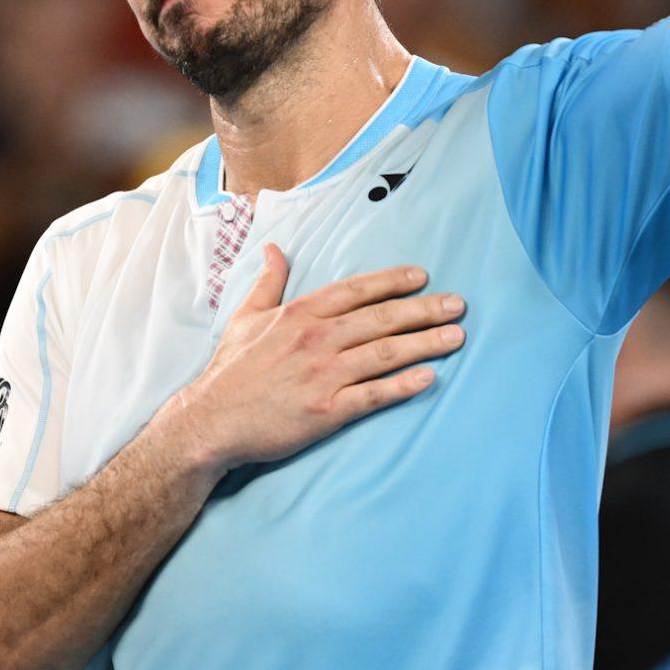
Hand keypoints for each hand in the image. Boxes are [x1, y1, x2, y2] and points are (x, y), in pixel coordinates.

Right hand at [171, 244, 466, 470]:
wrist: (211, 422)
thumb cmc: (231, 370)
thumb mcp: (245, 317)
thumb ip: (268, 282)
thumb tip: (275, 248)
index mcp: (300, 314)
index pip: (355, 290)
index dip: (391, 281)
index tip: (422, 276)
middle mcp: (316, 339)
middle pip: (381, 318)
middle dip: (424, 310)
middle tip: (458, 305)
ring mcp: (323, 375)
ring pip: (384, 353)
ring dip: (425, 344)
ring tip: (456, 337)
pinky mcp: (326, 411)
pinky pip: (373, 395)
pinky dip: (402, 385)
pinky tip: (428, 378)